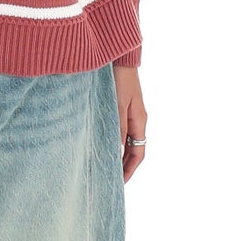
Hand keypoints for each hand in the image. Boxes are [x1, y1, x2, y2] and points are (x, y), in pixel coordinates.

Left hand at [113, 66, 148, 182]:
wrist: (118, 57)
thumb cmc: (118, 78)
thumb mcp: (117, 104)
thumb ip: (117, 127)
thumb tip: (116, 151)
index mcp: (140, 121)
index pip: (138, 153)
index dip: (129, 170)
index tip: (119, 183)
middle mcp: (137, 119)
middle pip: (133, 150)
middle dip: (124, 166)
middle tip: (110, 180)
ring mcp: (130, 114)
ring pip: (126, 141)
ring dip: (118, 155)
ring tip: (104, 167)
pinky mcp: (121, 107)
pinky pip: (120, 131)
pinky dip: (113, 142)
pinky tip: (101, 145)